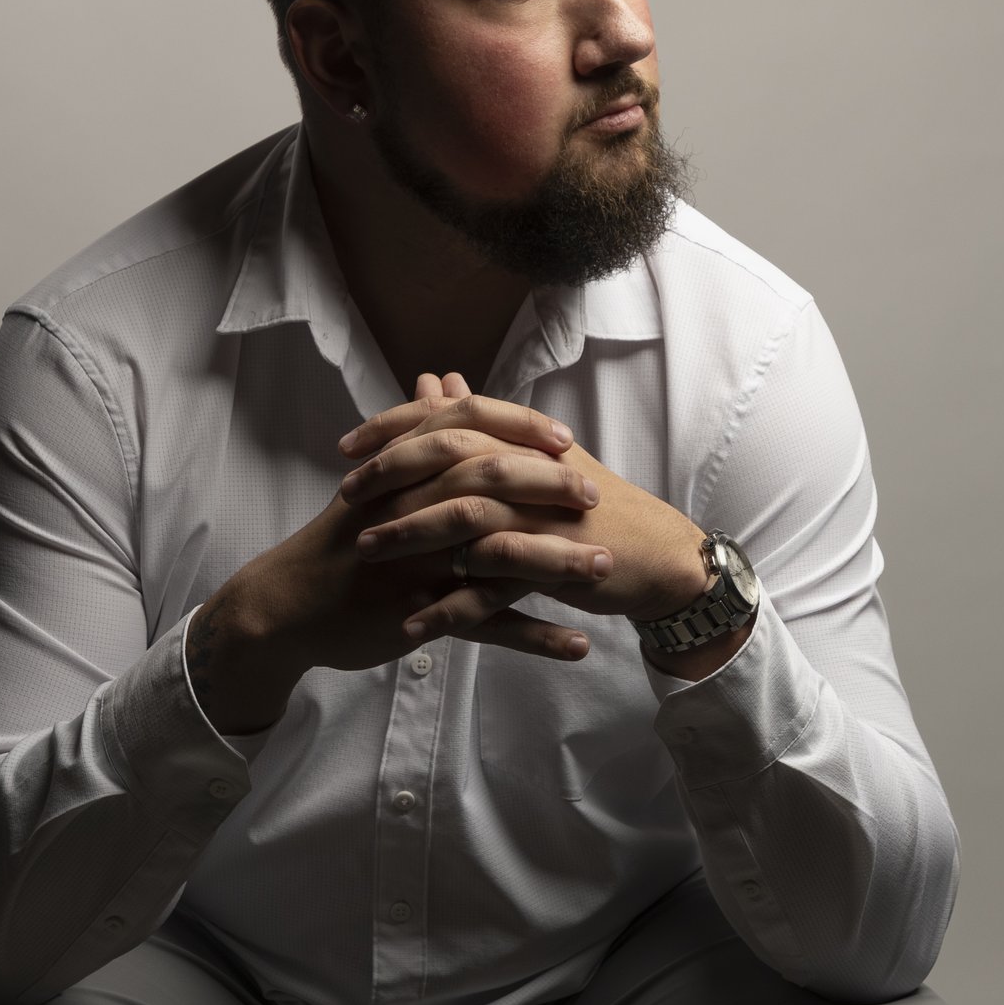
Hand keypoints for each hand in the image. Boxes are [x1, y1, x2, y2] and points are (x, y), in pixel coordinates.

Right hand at [204, 374, 609, 685]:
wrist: (289, 604)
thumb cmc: (341, 538)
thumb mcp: (376, 477)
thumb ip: (418, 429)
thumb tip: (439, 377)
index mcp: (406, 472)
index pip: (470, 431)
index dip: (521, 432)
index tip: (566, 441)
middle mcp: (414, 511)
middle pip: (491, 487)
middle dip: (549, 490)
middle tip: (595, 499)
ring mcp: (420, 566)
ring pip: (498, 560)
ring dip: (558, 564)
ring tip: (608, 572)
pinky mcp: (421, 616)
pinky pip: (488, 628)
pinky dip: (536, 637)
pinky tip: (579, 645)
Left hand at [341, 387, 712, 643]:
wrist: (656, 556)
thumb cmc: (588, 508)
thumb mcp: (534, 458)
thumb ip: (482, 423)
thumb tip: (440, 380)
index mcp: (523, 439)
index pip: (449, 418)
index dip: (393, 427)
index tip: (347, 446)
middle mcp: (531, 469)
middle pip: (450, 458)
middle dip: (390, 476)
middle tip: (346, 498)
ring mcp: (544, 517)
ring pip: (465, 519)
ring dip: (410, 536)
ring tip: (367, 554)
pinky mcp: (555, 566)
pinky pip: (492, 588)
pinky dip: (449, 607)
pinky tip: (413, 624)